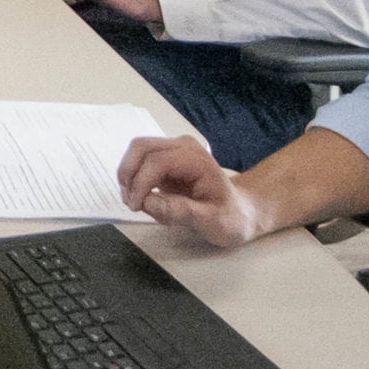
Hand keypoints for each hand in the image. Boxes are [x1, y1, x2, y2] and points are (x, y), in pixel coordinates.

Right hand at [117, 136, 266, 245]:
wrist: (239, 212)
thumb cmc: (230, 218)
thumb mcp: (211, 221)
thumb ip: (180, 211)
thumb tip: (147, 202)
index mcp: (196, 159)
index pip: (156, 161)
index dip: (140, 182)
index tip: (135, 206)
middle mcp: (182, 148)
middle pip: (141, 148)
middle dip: (129, 175)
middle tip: (131, 203)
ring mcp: (173, 152)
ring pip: (136, 153)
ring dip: (129, 177)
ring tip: (139, 203)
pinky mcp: (165, 161)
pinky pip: (140, 163)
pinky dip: (135, 180)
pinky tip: (147, 199)